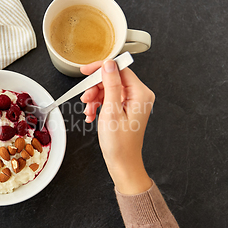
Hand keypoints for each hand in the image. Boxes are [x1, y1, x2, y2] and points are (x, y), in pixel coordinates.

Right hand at [80, 60, 154, 194]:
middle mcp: (139, 96)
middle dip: (95, 88)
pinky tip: (92, 115)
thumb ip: (111, 85)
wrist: (122, 163)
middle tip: (85, 99)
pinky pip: (109, 98)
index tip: (86, 72)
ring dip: (95, 98)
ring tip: (89, 111)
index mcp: (141, 94)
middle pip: (112, 79)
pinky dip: (98, 105)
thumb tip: (109, 65)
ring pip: (108, 89)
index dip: (100, 69)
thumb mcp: (111, 112)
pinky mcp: (126, 108)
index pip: (119, 69)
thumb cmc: (120, 144)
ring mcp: (133, 102)